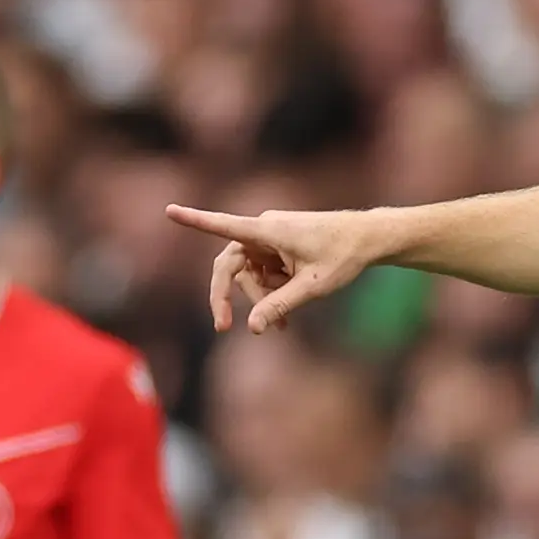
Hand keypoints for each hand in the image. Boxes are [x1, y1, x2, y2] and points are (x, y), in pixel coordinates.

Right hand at [166, 203, 391, 335]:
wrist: (368, 240)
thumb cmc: (343, 257)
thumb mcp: (312, 287)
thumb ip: (280, 305)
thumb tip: (252, 327)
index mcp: (268, 230)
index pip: (224, 225)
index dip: (195, 221)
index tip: (170, 211)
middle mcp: (263, 229)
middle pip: (230, 265)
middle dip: (227, 297)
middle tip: (222, 327)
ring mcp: (268, 238)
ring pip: (248, 275)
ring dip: (260, 300)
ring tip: (283, 325)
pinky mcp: (276, 247)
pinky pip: (262, 274)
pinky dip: (270, 294)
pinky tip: (286, 317)